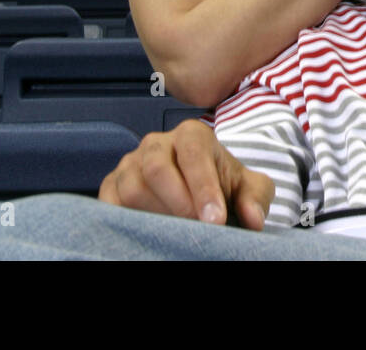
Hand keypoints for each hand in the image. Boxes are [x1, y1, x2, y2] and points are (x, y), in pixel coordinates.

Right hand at [98, 120, 274, 228]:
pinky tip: (149, 232)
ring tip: (177, 231)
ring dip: (155, 215)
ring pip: (132, 188)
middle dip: (178, 203)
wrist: (200, 192)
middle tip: (196, 229)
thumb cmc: (223, 187)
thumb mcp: (249, 189)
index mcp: (192, 134)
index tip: (215, 221)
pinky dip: (126, 220)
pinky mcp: (112, 185)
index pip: (193, 154)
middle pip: (156, 169)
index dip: (203, 189)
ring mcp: (130, 164)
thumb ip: (255, 198)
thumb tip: (253, 219)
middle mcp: (157, 143)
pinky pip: (110, 202)